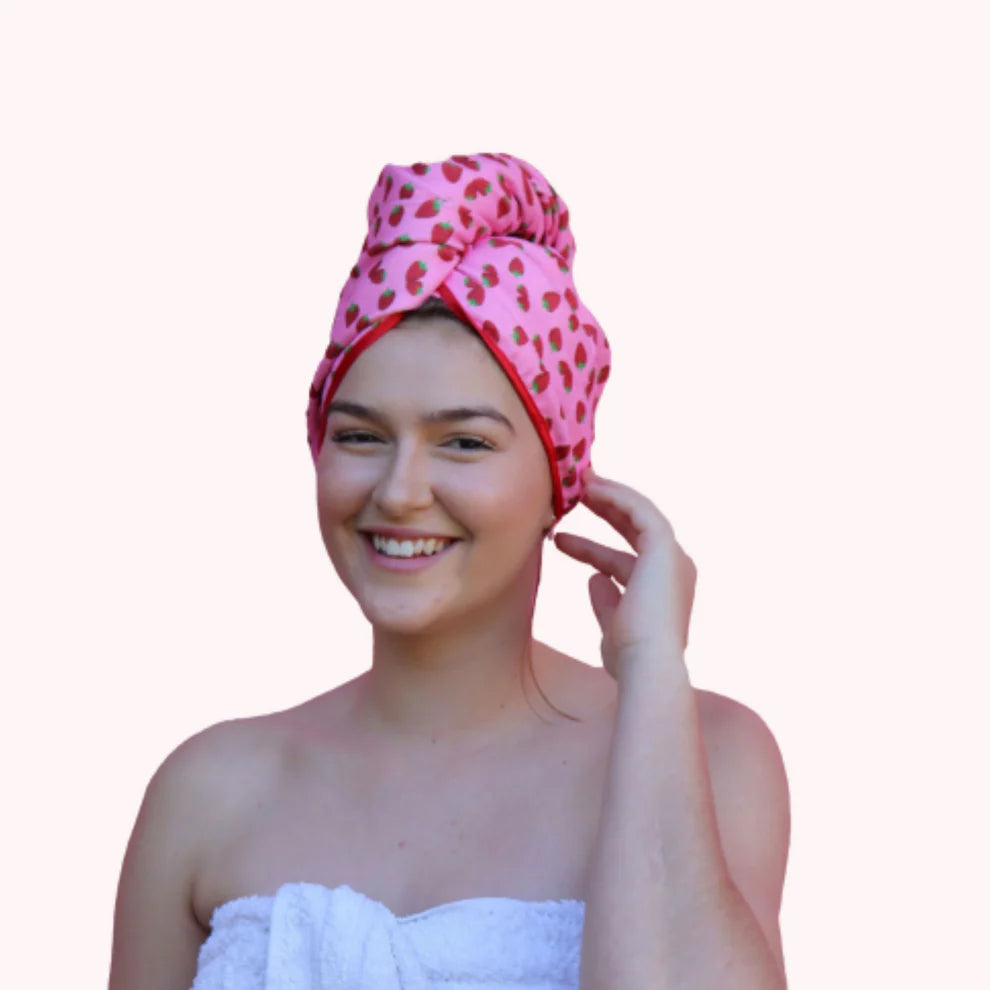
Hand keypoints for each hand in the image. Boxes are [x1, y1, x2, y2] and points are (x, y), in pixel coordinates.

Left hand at [552, 468, 696, 682]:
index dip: (592, 549)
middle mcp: (674, 570)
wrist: (648, 663)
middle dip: (605, 511)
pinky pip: (639, 511)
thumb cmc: (630, 655)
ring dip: (610, 496)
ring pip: (639, 514)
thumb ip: (606, 601)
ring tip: (578, 483)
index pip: (623, 562)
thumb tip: (594, 578)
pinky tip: (591, 488)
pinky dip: (616, 496)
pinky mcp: (665, 547)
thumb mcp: (612, 625)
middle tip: (573, 498)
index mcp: (662, 592)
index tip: (562, 539)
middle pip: (635, 531)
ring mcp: (672, 557)